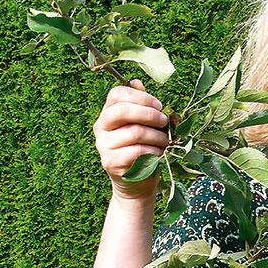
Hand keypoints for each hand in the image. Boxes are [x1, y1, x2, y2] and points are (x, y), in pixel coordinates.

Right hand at [93, 80, 168, 200]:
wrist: (137, 185)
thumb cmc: (144, 151)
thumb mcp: (145, 127)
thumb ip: (142, 107)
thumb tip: (137, 82)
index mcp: (108, 114)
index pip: (117, 94)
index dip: (141, 97)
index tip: (159, 105)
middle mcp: (101, 127)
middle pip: (122, 110)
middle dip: (148, 114)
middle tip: (164, 121)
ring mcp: (104, 145)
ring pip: (134, 132)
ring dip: (156, 136)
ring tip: (165, 142)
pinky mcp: (111, 162)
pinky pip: (137, 151)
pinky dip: (153, 151)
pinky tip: (159, 154)